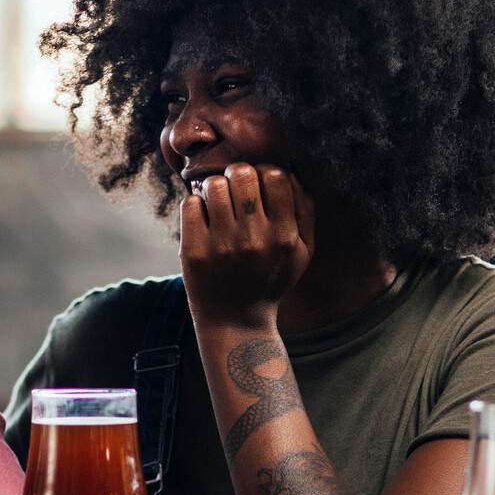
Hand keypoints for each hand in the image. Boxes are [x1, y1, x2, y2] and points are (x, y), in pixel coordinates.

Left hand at [179, 163, 315, 330]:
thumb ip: (305, 212)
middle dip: (237, 175)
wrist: (236, 321)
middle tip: (234, 190)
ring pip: (213, 185)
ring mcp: (222, 245)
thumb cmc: (270, 280)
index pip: (275, 175)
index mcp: (284, 236)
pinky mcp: (194, 251)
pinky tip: (203, 220)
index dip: (265, 174)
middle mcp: (254, 239)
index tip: (259, 187)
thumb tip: (291, 173)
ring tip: (218, 205)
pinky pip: (190, 203)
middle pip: (242, 174)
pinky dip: (195, 206)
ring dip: (214, 189)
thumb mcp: (301, 253)